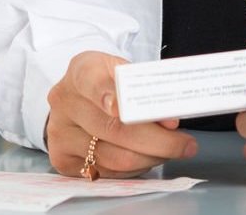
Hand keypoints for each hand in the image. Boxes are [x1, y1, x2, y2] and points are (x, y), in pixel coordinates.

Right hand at [41, 50, 198, 178]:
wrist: (77, 99)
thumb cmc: (107, 83)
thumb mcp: (124, 73)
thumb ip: (144, 92)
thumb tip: (169, 122)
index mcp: (80, 72)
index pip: (93, 82)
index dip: (108, 96)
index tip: (123, 109)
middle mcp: (65, 102)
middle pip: (113, 128)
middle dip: (157, 141)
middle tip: (185, 144)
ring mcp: (60, 133)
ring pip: (114, 157)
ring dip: (151, 158)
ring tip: (171, 152)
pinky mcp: (62, 159)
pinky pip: (109, 172)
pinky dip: (135, 168)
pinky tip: (146, 158)